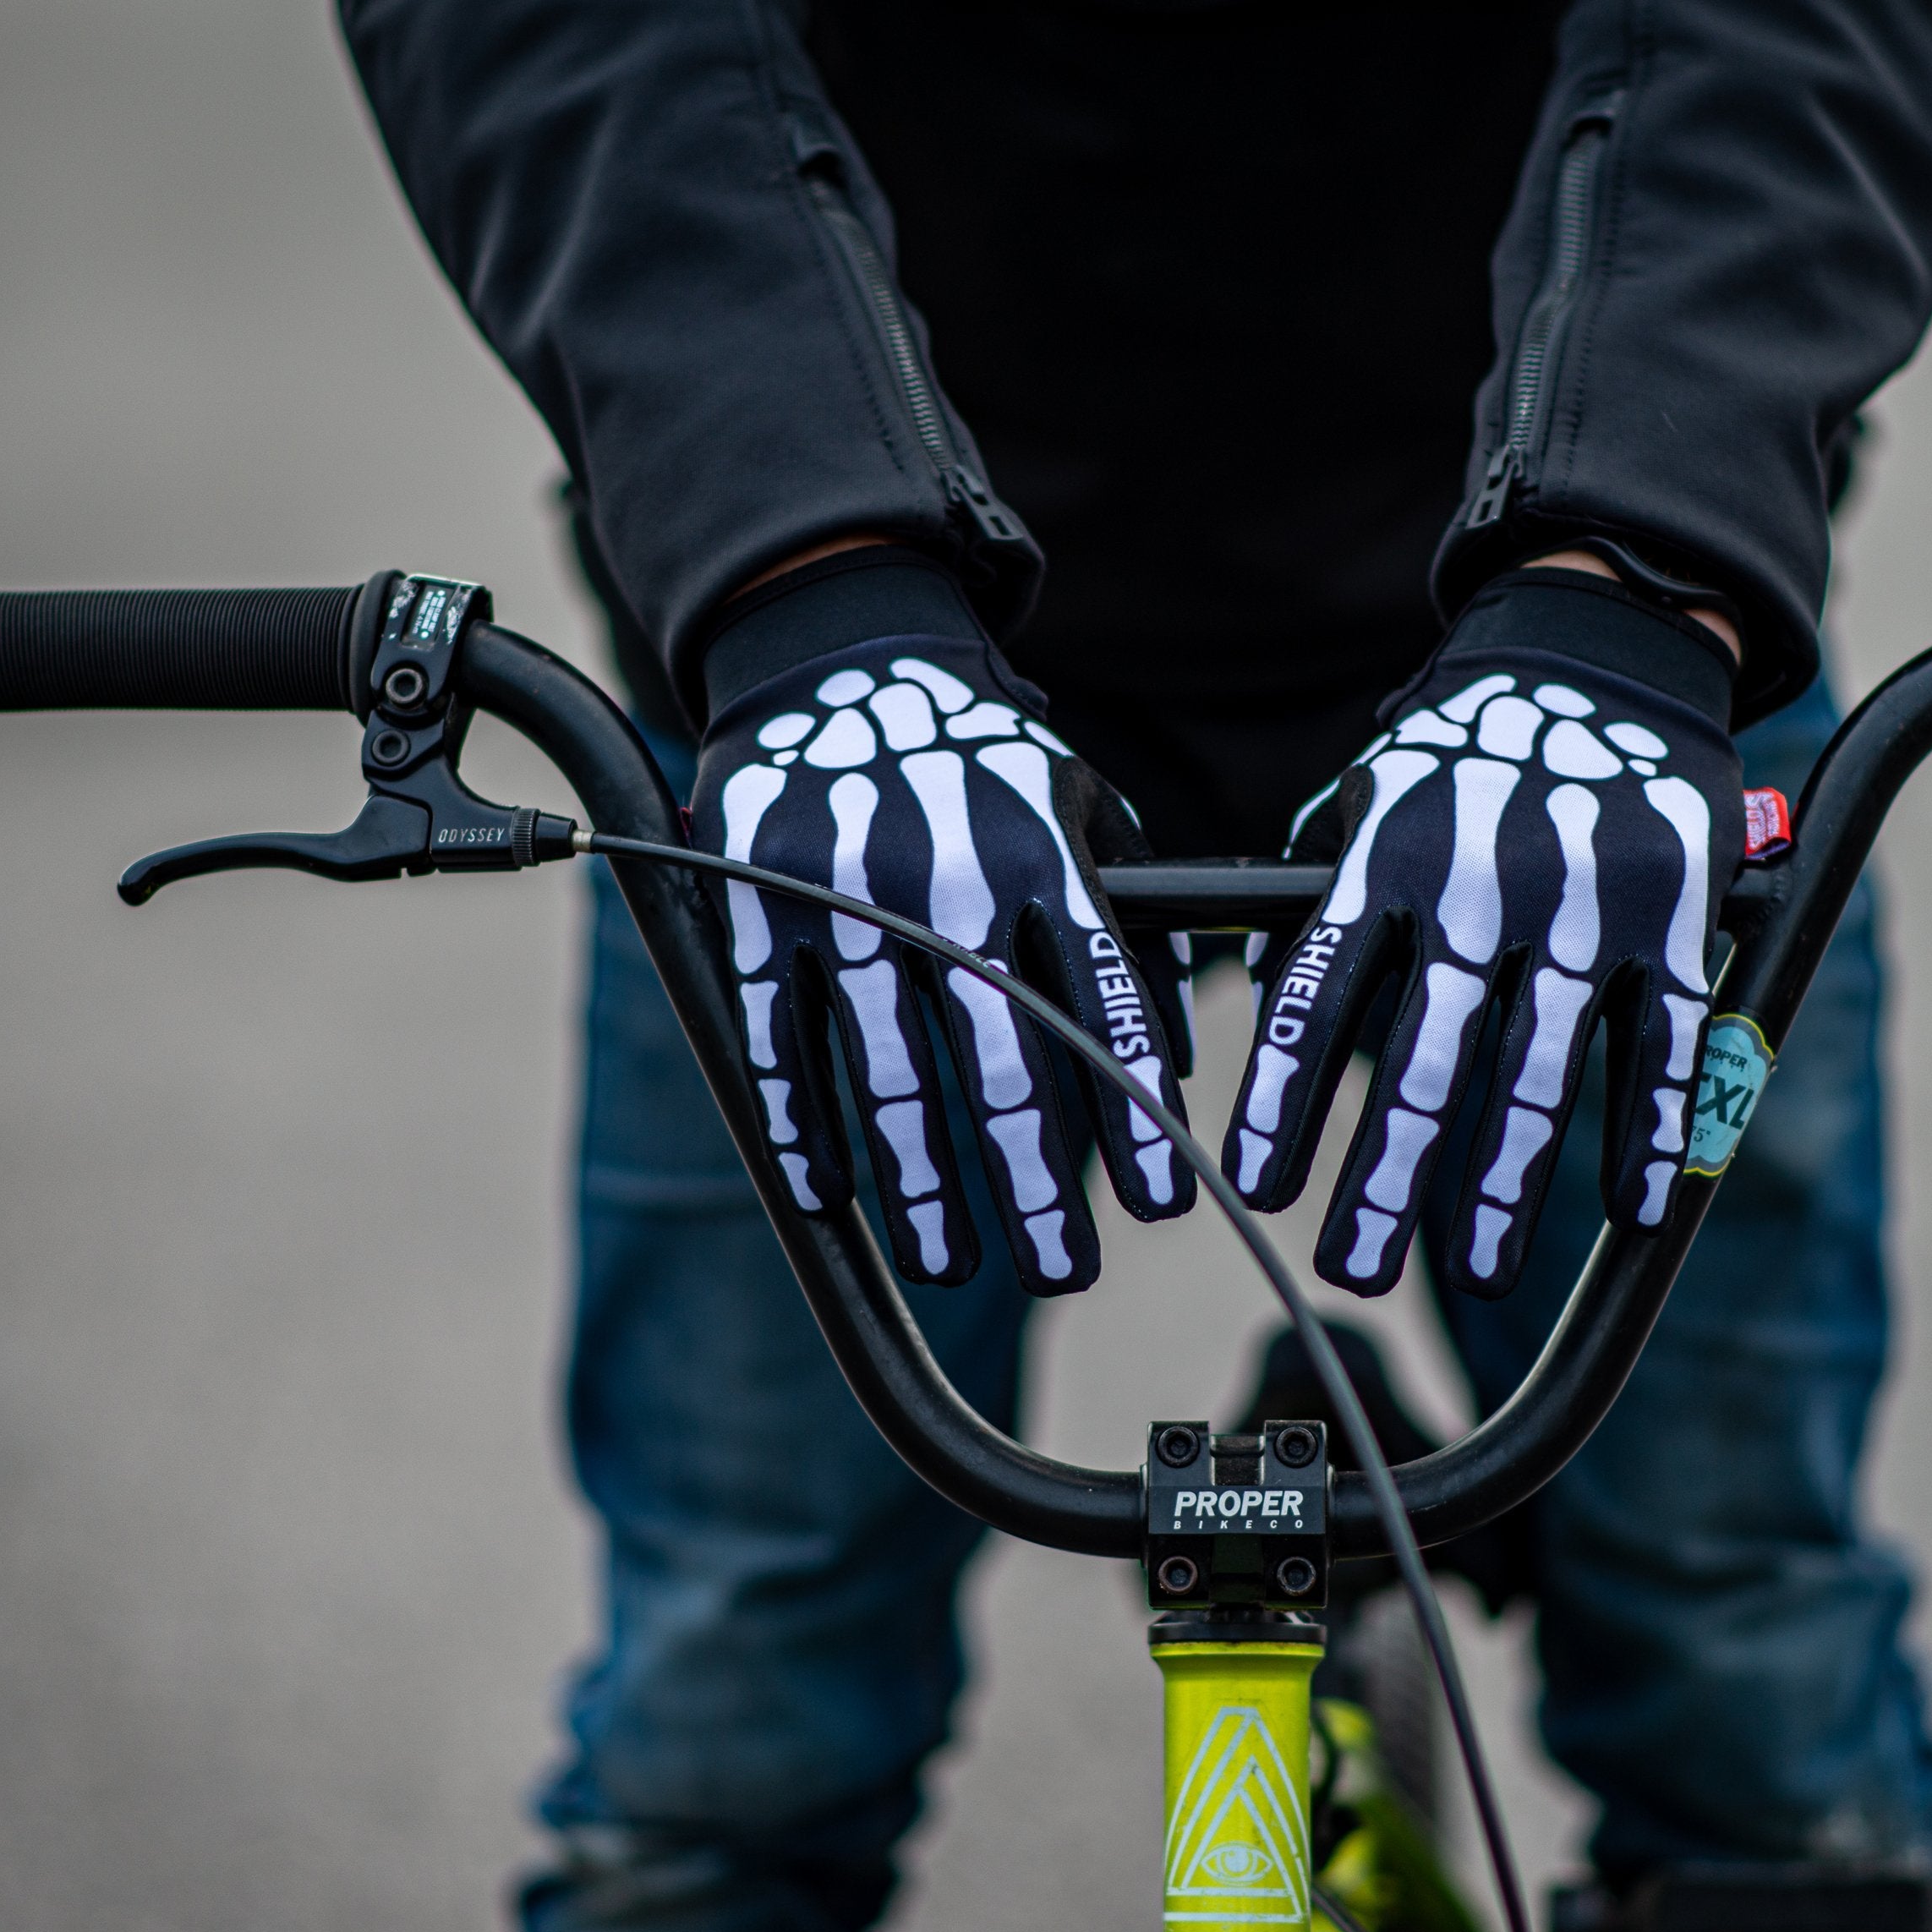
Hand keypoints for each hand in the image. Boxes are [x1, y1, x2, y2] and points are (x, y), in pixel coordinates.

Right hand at [689, 545, 1192, 1293]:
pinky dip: (803, 1122)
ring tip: (953, 1262)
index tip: (1162, 1204)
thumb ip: (1138, 924)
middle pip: (1000, 1062)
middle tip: (1066, 1271)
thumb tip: (1173, 1062)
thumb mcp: (1081, 809)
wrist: (836, 659)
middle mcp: (947, 876)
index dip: (1133, 1113)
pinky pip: (782, 1037)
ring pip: (888, 1069)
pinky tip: (831, 1194)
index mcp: (1042, 853)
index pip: (1103, 1004)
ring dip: (921, 1183)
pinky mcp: (758, 903)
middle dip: (1035, 1185)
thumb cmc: (982, 765)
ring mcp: (843, 891)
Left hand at [1223, 564, 1744, 1296]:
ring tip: (1474, 1267)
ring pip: (1540, 1067)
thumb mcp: (1369, 798)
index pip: (1322, 994)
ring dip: (1506, 1180)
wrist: (1605, 651)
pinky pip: (1658, 1041)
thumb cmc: (1464, 752)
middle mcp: (1484, 884)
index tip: (1256, 1186)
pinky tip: (1629, 1205)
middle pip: (1429, 1057)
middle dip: (1387, 1177)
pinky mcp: (1674, 915)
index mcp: (1392, 859)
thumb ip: (1318, 901)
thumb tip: (1266, 1011)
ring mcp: (1586, 902)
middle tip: (1350, 1270)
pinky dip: (1646, 1129)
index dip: (1286, 1096)